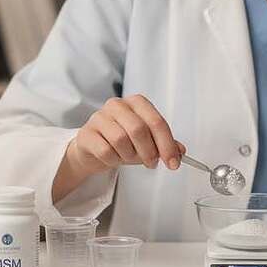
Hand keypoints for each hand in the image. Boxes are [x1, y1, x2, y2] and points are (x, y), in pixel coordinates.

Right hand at [66, 94, 185, 176]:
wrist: (93, 149)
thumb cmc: (122, 141)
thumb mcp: (147, 142)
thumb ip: (164, 144)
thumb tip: (180, 151)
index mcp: (136, 102)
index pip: (156, 121)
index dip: (167, 144)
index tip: (173, 162)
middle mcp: (117, 105)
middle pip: (138, 129)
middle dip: (149, 152)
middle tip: (151, 163)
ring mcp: (99, 117)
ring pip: (121, 140)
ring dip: (130, 156)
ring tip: (129, 158)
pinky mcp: (86, 133)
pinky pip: (105, 150)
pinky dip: (114, 160)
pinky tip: (114, 158)